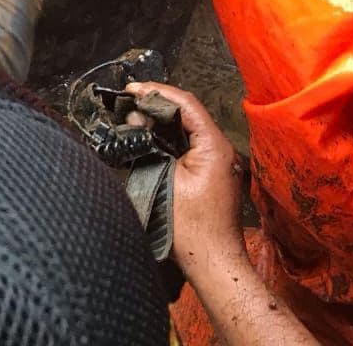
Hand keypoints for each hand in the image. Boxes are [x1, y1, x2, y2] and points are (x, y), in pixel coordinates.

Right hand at [126, 81, 245, 280]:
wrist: (214, 263)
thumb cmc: (191, 230)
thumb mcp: (163, 181)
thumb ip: (149, 146)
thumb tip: (137, 123)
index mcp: (214, 146)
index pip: (186, 104)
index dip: (156, 92)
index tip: (132, 89)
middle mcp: (223, 149)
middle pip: (189, 113)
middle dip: (157, 105)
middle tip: (129, 103)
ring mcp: (221, 161)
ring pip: (189, 128)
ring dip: (163, 122)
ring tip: (135, 118)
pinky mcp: (215, 173)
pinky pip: (193, 145)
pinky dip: (171, 138)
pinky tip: (151, 140)